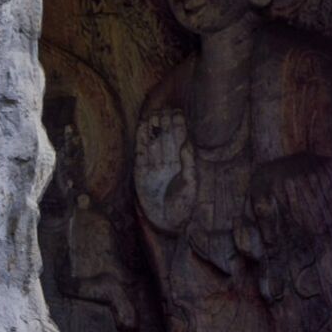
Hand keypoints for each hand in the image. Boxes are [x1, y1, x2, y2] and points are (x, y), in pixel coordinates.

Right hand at [135, 110, 193, 232]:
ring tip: (153, 113)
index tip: (178, 112)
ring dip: (153, 127)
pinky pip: (140, 150)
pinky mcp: (141, 171)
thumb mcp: (190, 184)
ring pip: (153, 141)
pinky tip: (141, 125)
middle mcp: (167, 161)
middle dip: (165, 122)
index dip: (178, 125)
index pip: (179, 139)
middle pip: (166, 136)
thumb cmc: (183, 205)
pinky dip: (140, 138)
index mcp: (181, 162)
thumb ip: (189, 164)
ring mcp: (153, 165)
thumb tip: (186, 143)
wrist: (167, 222)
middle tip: (164, 109)